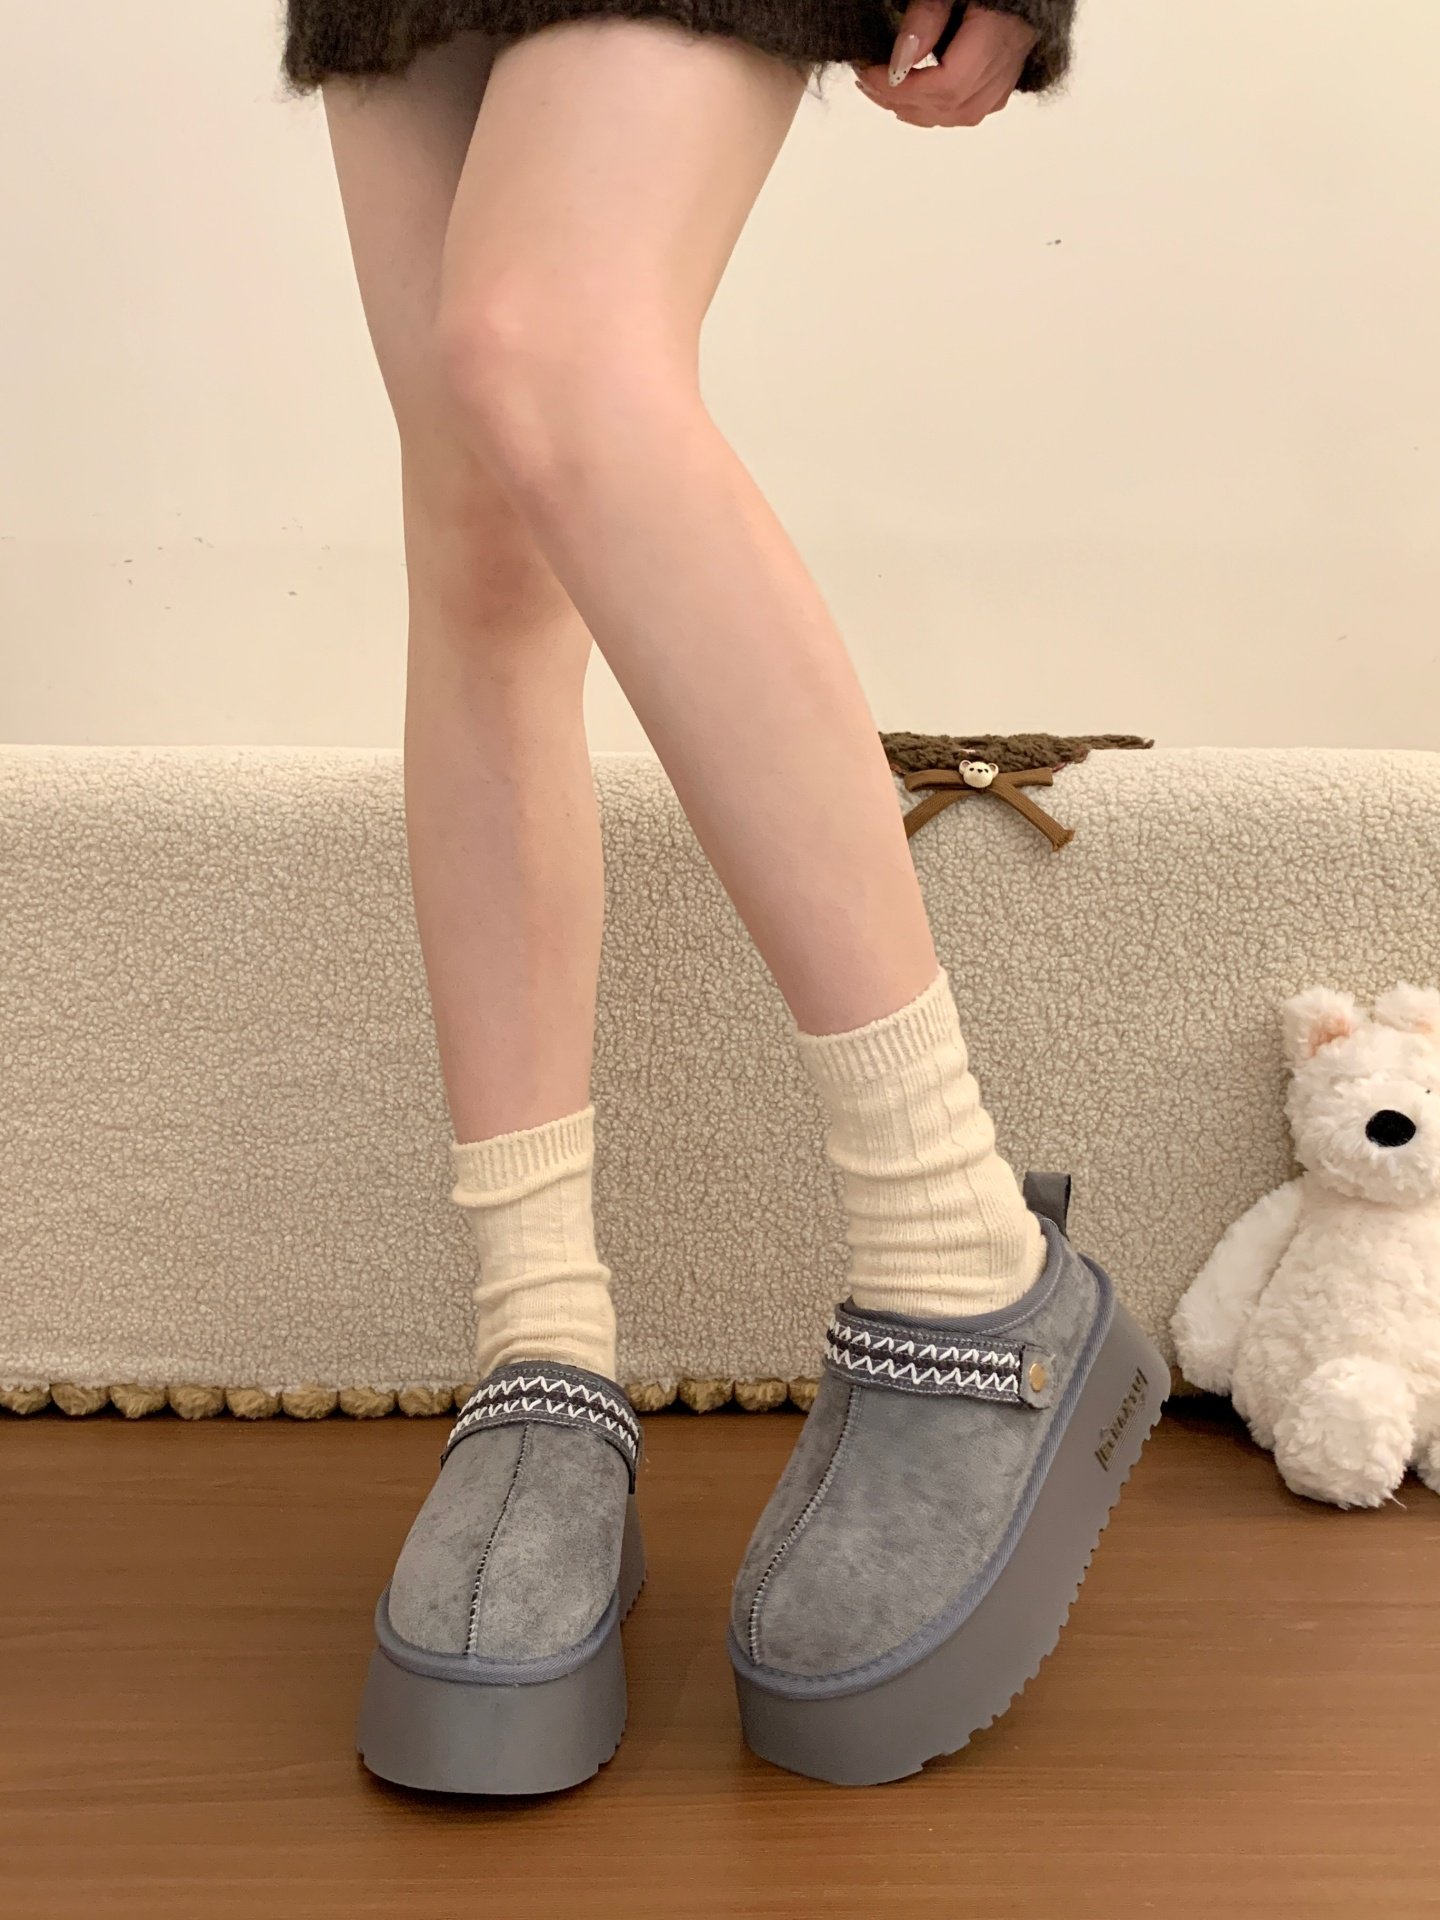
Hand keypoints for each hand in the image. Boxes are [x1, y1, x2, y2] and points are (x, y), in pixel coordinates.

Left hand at [853, 3, 1038, 127]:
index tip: (868, 73)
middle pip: (949, 104)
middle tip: (865, 82)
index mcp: (997, 34)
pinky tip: (909, 101)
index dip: (904, 88)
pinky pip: (966, 112)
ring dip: (913, 109)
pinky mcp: (1001, 85)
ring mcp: (1006, 79)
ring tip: (879, 92)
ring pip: (956, 115)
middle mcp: (1006, 64)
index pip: (948, 83)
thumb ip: (926, 18)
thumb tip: (898, 66)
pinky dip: (933, 111)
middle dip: (900, 99)